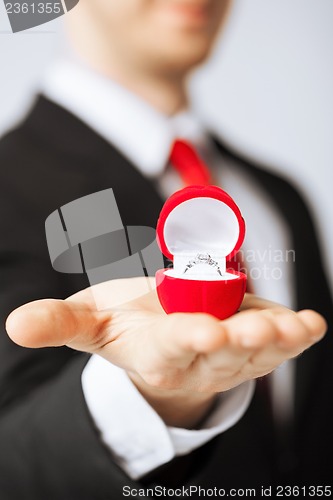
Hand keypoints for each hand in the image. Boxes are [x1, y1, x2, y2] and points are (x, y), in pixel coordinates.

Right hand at [6, 277, 326, 427]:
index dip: (187, 339)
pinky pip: (279, 342)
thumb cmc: (126, 327)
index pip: (173, 348)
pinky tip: (312, 325)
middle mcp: (199, 359)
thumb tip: (16, 325)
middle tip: (262, 328)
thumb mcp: (90, 324)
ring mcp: (232, 354)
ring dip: (280, 338)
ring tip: (298, 327)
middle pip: (224, 349)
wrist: (160, 340)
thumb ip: (58, 325)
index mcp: (157, 353)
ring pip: (258, 349)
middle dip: (242, 338)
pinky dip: (298, 334)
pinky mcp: (253, 342)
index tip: (203, 332)